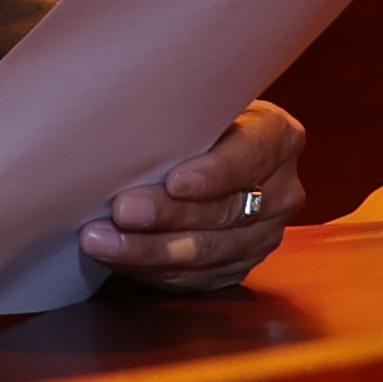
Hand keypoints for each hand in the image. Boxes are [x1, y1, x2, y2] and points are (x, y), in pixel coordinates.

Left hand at [83, 100, 303, 292]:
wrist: (207, 152)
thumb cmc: (195, 119)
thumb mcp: (201, 104)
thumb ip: (187, 114)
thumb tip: (131, 120)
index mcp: (278, 138)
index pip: (252, 156)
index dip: (215, 173)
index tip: (175, 181)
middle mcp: (281, 191)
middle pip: (224, 210)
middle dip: (167, 213)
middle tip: (122, 210)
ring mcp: (263, 235)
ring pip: (207, 252)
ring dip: (149, 248)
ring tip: (101, 240)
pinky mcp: (238, 266)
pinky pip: (194, 277)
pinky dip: (150, 268)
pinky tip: (116, 257)